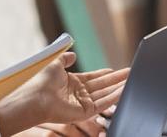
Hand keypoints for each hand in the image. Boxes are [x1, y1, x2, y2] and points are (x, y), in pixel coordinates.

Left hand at [0, 53, 130, 134]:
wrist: (36, 96)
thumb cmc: (41, 81)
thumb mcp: (54, 63)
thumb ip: (64, 58)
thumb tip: (73, 54)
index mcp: (72, 82)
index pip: (92, 78)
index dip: (104, 74)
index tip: (115, 70)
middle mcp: (78, 93)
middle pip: (102, 85)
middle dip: (116, 79)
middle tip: (130, 73)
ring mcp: (82, 103)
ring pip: (104, 94)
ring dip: (118, 87)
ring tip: (131, 80)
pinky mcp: (84, 112)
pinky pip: (102, 104)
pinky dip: (113, 97)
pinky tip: (123, 90)